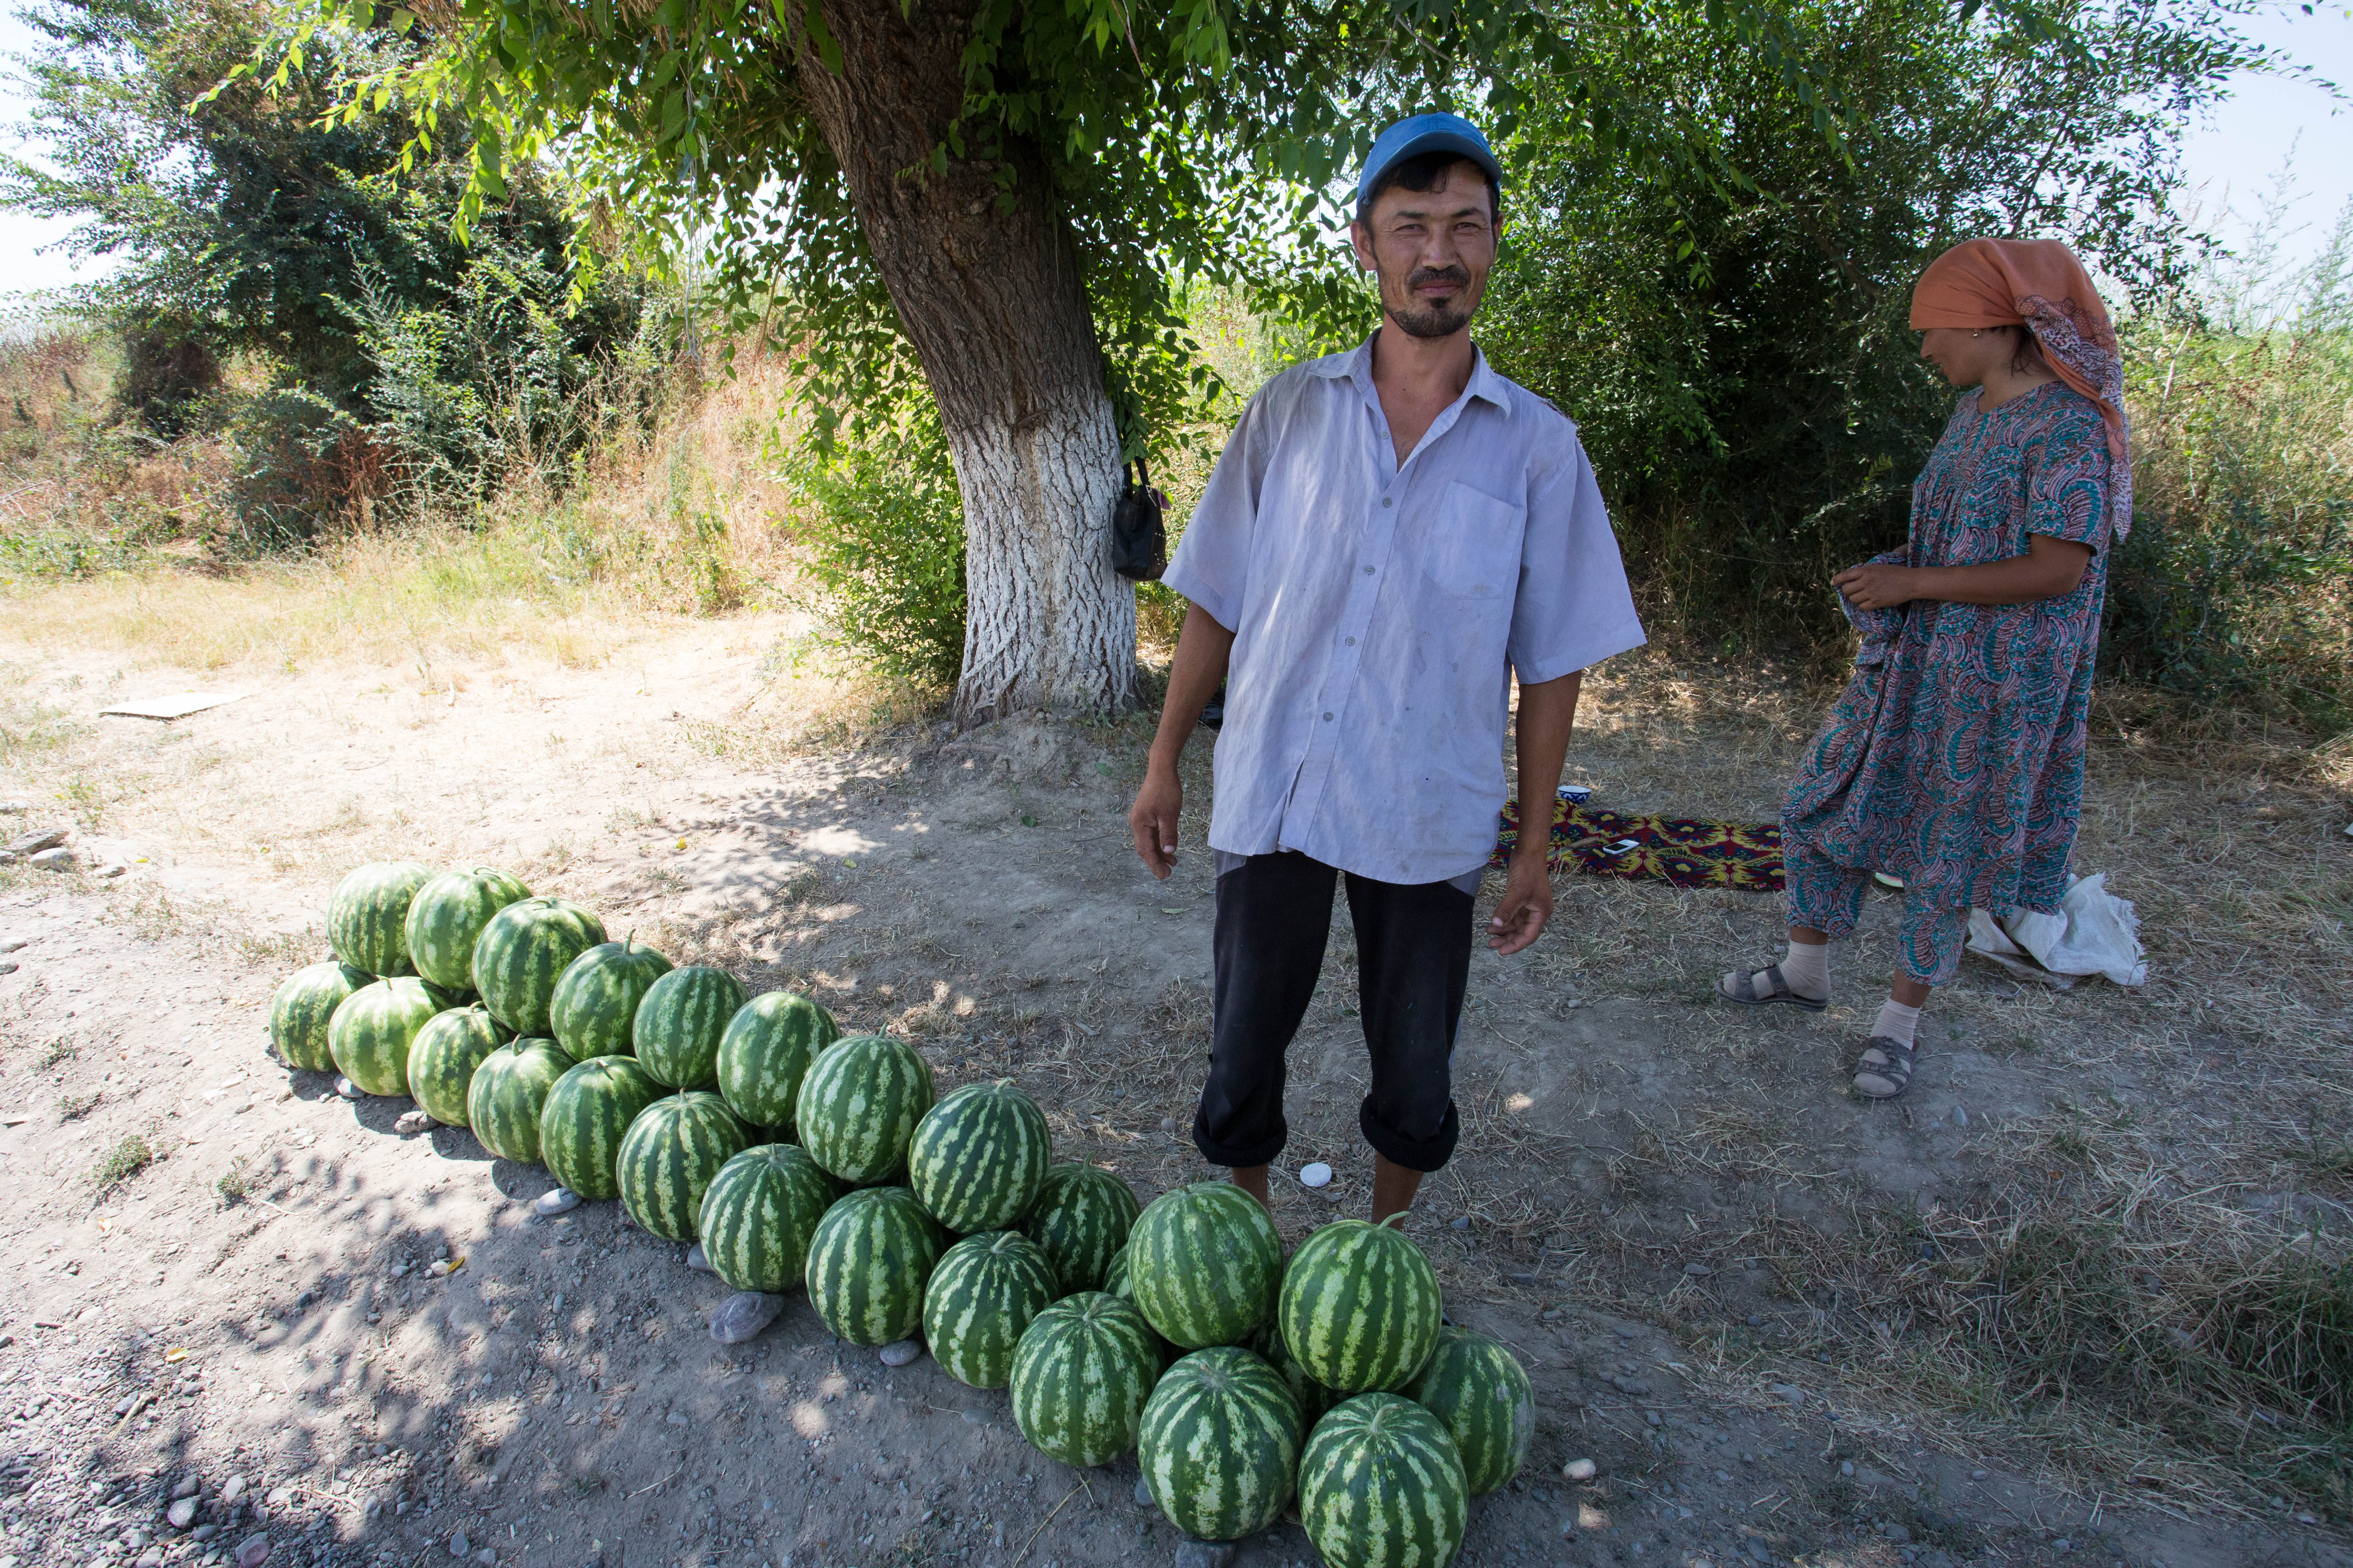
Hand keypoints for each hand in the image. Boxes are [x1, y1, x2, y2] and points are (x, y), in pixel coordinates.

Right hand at [1129, 764, 1181, 879]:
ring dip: (1159, 853)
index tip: (1164, 875)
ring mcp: (1141, 819)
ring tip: (1173, 862)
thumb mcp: (1170, 815)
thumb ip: (1168, 835)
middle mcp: (1137, 823)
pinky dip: (1159, 842)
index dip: (1155, 864)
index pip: (1146, 850)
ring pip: (1149, 842)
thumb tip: (1169, 852)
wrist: (1161, 769)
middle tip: (1168, 873)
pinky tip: (1169, 847)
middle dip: (1156, 861)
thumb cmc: (1166, 790)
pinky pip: (1151, 834)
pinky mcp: (1147, 815)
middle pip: (1145, 848)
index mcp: (1139, 824)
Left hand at [1486, 857, 1552, 954]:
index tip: (1502, 951)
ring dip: (1504, 930)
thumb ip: (1506, 910)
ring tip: (1489, 934)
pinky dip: (1503, 920)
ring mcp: (1530, 906)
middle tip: (1492, 944)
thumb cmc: (1528, 870)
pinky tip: (1493, 923)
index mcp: (1541, 913)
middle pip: (1522, 932)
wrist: (1529, 852)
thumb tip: (1497, 925)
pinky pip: (1513, 915)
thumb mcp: (1517, 892)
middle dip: (1507, 939)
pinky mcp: (1522, 900)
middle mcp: (1537, 911)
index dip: (1515, 945)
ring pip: (1516, 924)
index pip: (1529, 935)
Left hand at [1832, 562, 1918, 610]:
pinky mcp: (1877, 602)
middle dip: (1848, 591)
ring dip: (1856, 598)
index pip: (1845, 575)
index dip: (1837, 579)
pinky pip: (1862, 607)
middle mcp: (1866, 581)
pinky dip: (1864, 605)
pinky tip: (1869, 602)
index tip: (1833, 582)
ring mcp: (1871, 592)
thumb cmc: (1896, 573)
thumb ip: (1865, 572)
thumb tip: (1851, 578)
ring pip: (1853, 599)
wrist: (1911, 582)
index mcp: (1866, 570)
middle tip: (1854, 591)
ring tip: (1864, 595)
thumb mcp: (1879, 567)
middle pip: (1847, 590)